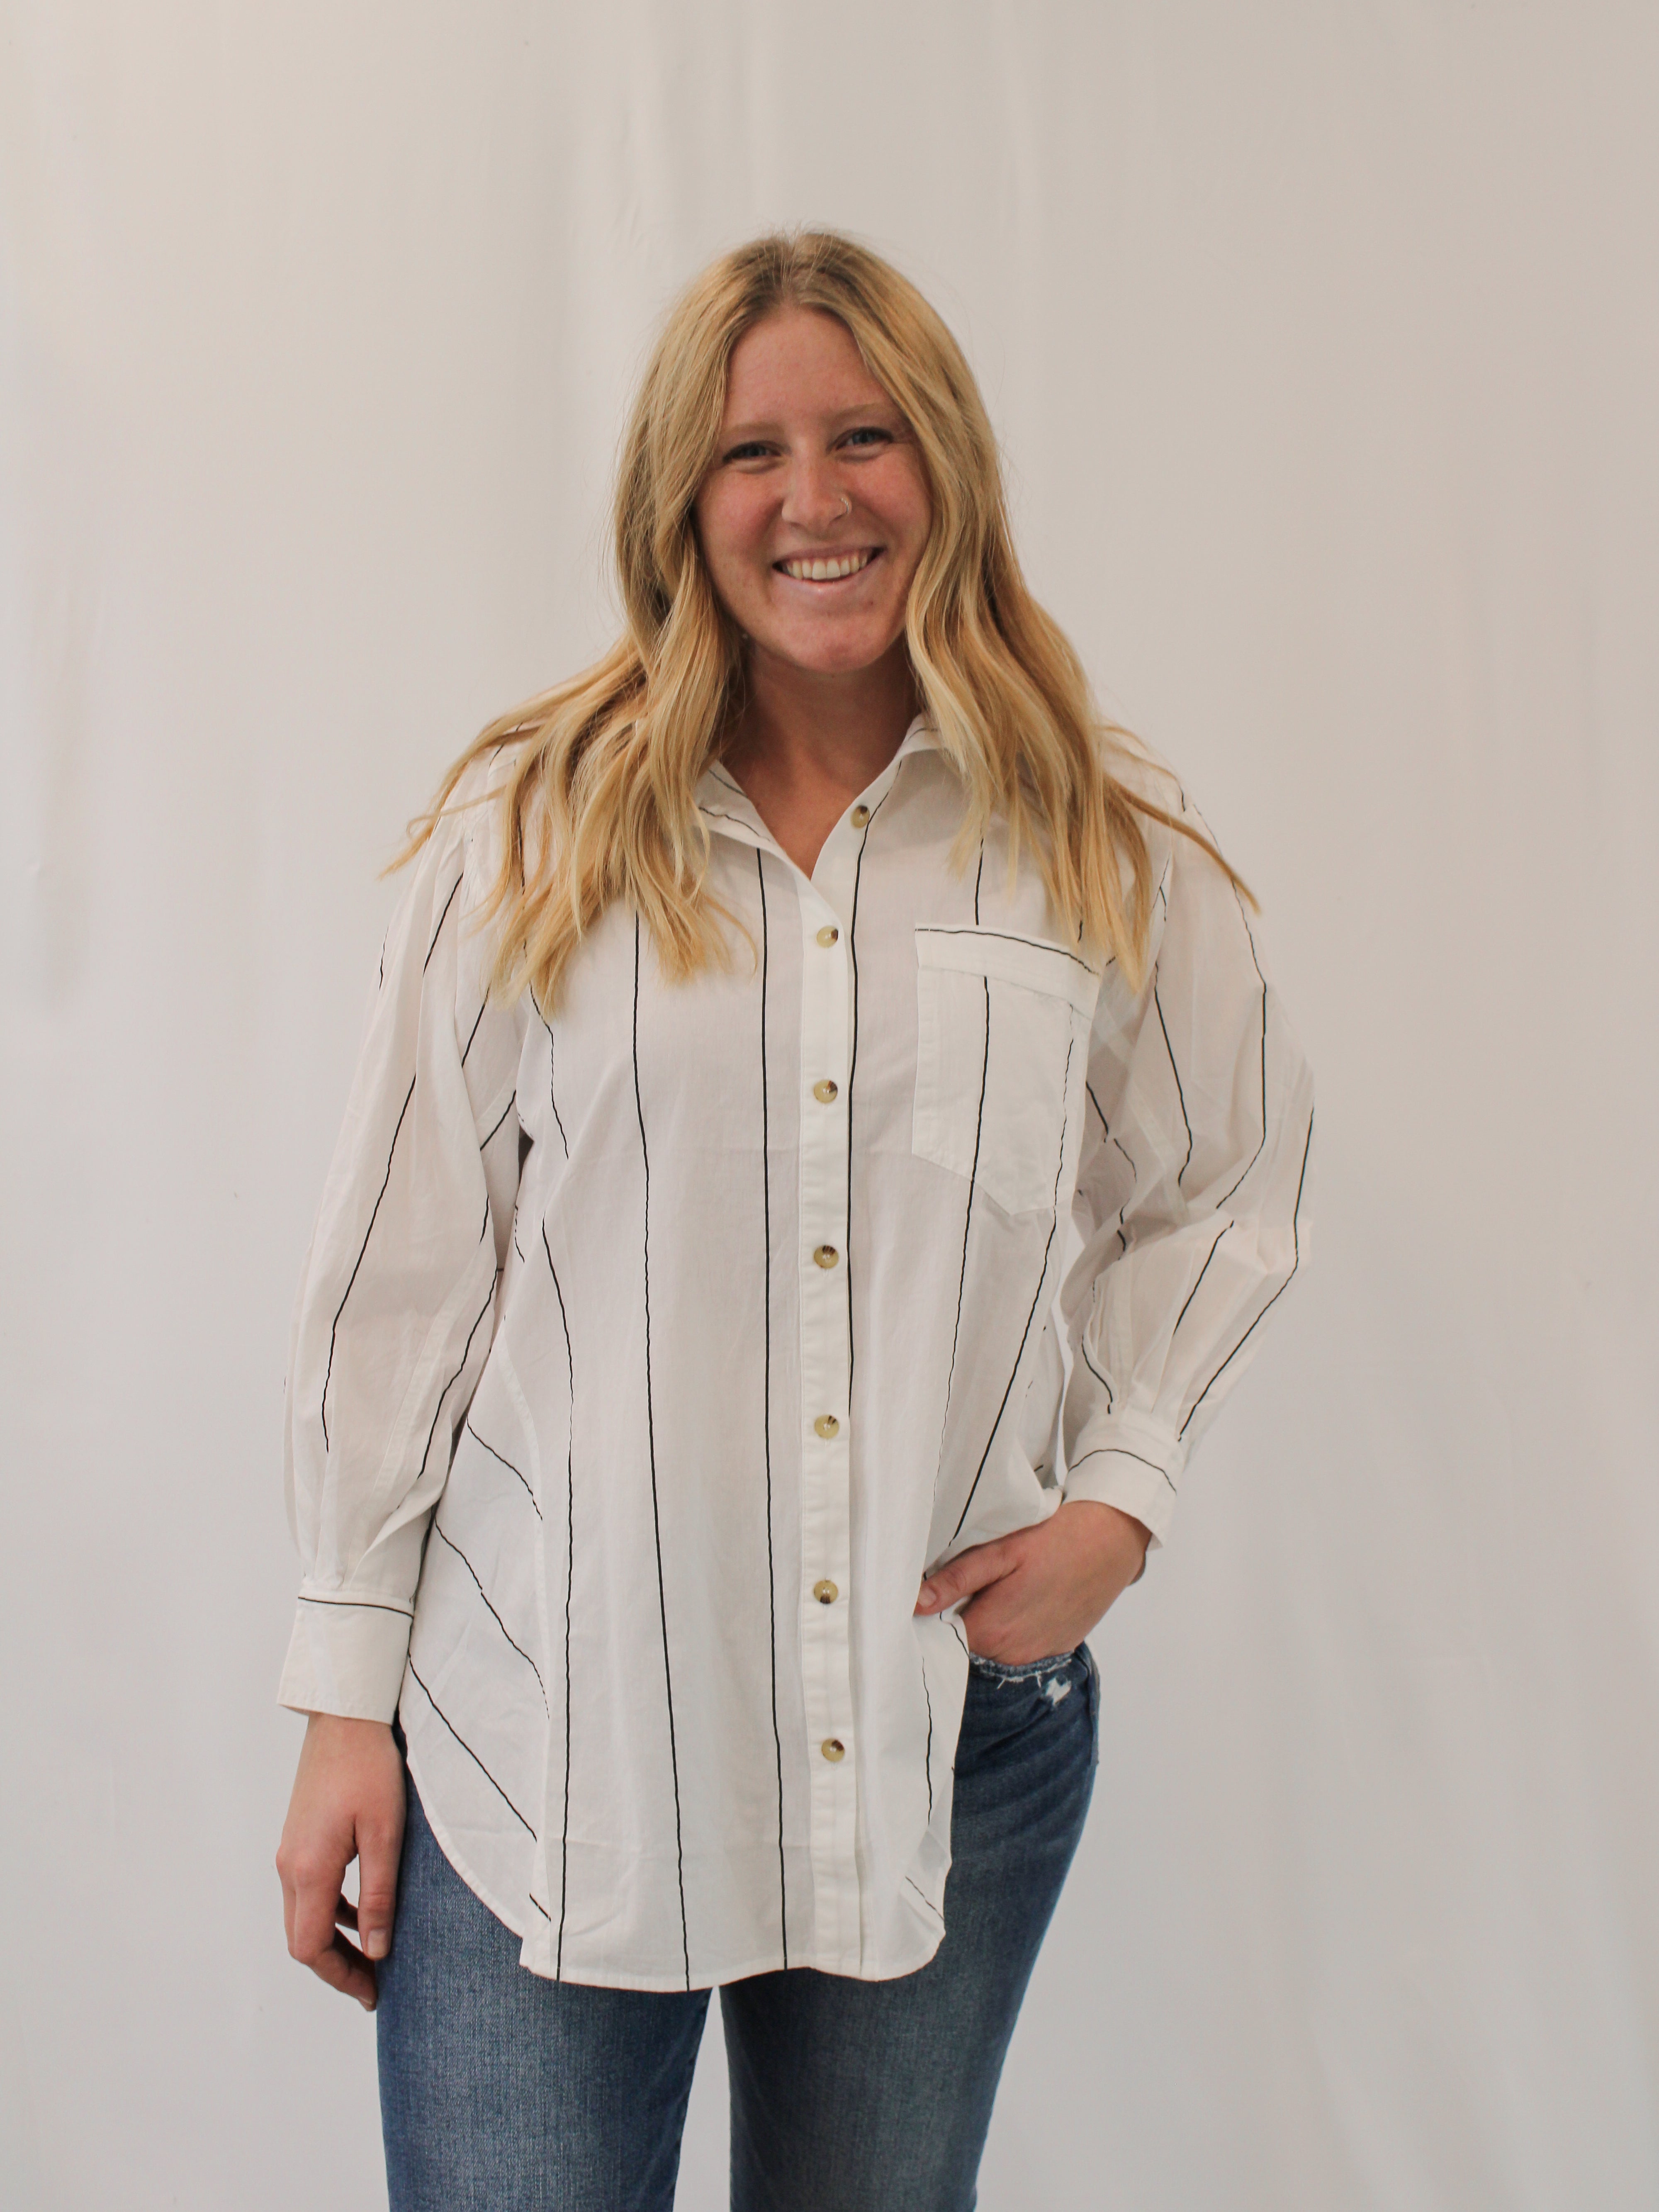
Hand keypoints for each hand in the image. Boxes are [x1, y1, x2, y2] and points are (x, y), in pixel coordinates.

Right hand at [276, 1714, 405, 2010]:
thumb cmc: (368, 1767)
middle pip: (302, 1937)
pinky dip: (332, 1911)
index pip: (311, 1946)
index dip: (340, 1976)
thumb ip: (379, 1895)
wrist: (344, 1717)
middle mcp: (289, 1865)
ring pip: (304, 1914)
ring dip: (334, 1940)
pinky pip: (309, 1890)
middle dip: (336, 1966)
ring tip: (372, 1954)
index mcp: (309, 1868)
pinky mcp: (299, 1837)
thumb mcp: (385, 1834)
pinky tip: (362, 1911)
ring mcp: (290, 1850)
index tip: (371, 1991)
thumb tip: (377, 1950)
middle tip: (374, 1982)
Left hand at [913, 1499, 1150, 1662]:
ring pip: (993, 1647)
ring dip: (988, 1624)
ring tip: (997, 1589)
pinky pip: (1020, 1647)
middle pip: (966, 1644)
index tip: (928, 1595)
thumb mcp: (1001, 1552)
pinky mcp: (1057, 1648)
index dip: (931, 1617)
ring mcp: (1037, 1654)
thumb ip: (958, 1580)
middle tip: (966, 1583)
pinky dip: (1014, 1629)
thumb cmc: (1055, 1540)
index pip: (941, 1638)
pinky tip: (1022, 1599)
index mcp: (991, 1631)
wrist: (1113, 1541)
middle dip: (959, 1618)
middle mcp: (1012, 1654)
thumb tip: (916, 1604)